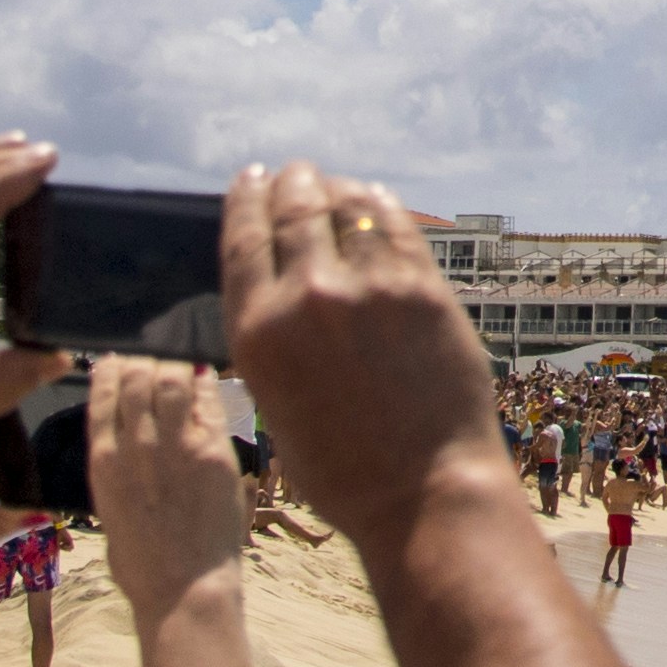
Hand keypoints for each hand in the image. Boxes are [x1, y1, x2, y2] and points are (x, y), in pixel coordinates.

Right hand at [85, 357, 255, 622]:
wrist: (183, 591)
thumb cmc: (144, 565)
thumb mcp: (111, 512)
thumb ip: (117, 472)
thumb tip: (122, 444)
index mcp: (104, 463)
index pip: (102, 395)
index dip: (111, 369)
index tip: (118, 361)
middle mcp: (135, 447)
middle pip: (137, 377)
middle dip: (146, 362)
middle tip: (156, 362)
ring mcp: (175, 447)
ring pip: (172, 379)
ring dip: (176, 366)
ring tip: (180, 367)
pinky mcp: (212, 453)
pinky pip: (207, 402)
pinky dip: (204, 382)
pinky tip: (205, 375)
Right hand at [220, 166, 506, 558]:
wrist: (423, 493)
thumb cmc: (345, 469)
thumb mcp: (276, 404)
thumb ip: (271, 341)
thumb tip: (278, 290)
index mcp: (259, 333)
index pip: (243, 239)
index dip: (246, 200)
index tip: (249, 179)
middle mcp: (308, 299)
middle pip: (294, 209)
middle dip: (292, 182)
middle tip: (294, 173)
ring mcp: (371, 289)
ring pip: (348, 206)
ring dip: (336, 188)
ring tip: (334, 185)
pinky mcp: (423, 290)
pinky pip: (396, 225)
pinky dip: (381, 205)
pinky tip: (376, 201)